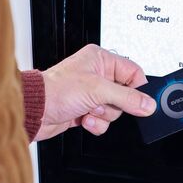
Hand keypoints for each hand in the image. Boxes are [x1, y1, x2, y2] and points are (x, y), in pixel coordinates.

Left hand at [35, 44, 156, 140]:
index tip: (140, 102)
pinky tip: (84, 118)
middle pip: (125, 95)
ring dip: (103, 115)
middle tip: (101, 102)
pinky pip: (103, 120)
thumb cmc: (56, 89)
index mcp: (101, 59)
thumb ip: (127, 97)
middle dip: (113, 105)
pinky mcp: (85, 110)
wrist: (34, 111)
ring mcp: (90, 93)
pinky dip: (95, 123)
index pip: (133, 72)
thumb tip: (148, 103)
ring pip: (114, 110)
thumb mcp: (98, 90)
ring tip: (88, 109)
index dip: (137, 88)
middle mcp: (96, 74)